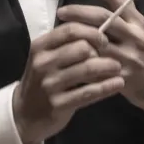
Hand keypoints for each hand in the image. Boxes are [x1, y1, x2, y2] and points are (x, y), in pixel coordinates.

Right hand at [13, 21, 123, 143]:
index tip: (105, 38)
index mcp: (40, 47)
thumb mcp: (45, 58)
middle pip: (81, 48)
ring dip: (108, 67)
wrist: (25, 114)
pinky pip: (88, 92)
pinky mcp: (58, 104)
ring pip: (87, 69)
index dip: (92, 31)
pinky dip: (107, 86)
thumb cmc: (41, 80)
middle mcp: (43, 63)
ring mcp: (50, 85)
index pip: (70, 30)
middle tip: (112, 55)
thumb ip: (65, 44)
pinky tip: (118, 83)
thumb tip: (98, 30)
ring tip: (118, 67)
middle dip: (101, 50)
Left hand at [56, 0, 143, 128]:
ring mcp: (129, 57)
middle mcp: (135, 36)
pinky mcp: (122, 77)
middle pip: (102, 18)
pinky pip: (97, 67)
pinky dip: (82, 62)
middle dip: (78, 12)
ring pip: (97, 42)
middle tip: (61, 12)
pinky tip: (68, 60)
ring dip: (76, 37)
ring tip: (60, 35)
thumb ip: (132, 13)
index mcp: (139, 23)